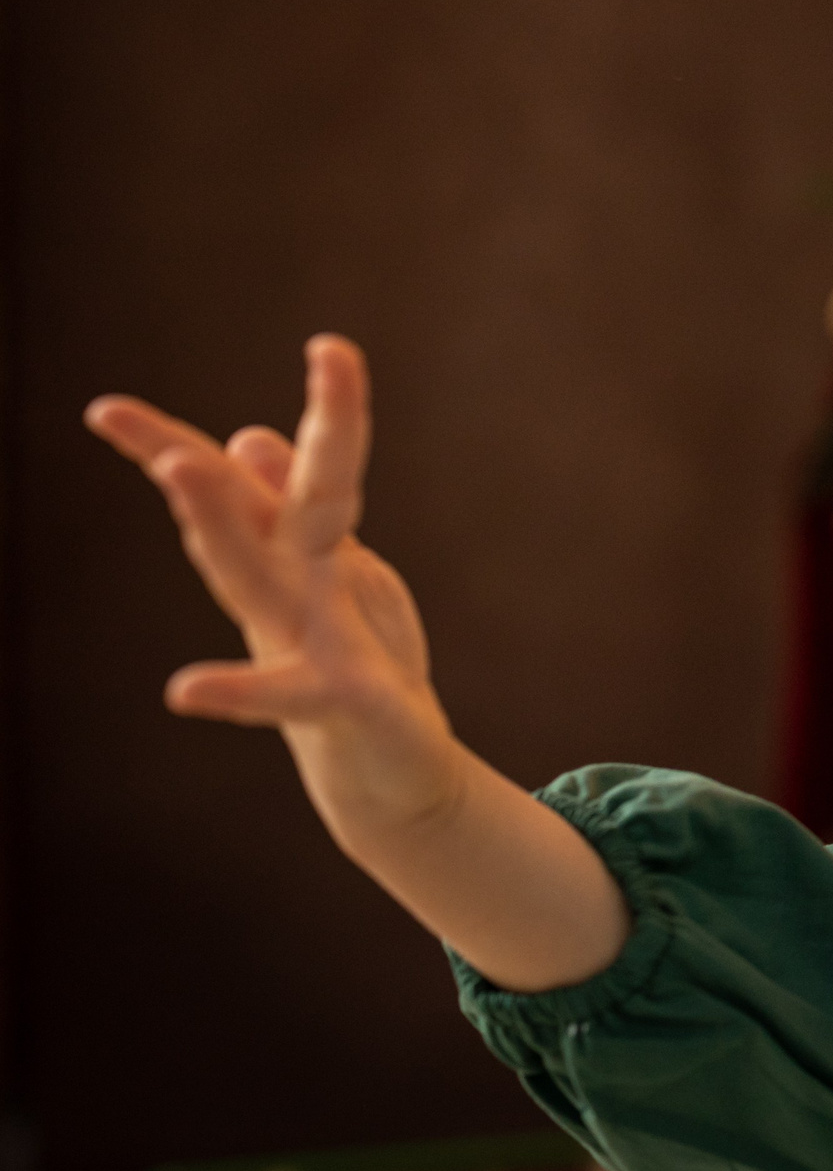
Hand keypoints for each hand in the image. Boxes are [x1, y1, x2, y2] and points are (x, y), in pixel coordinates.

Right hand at [86, 335, 467, 848]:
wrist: (392, 764)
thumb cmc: (363, 655)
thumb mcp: (339, 564)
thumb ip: (297, 502)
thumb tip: (249, 435)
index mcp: (300, 547)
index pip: (235, 478)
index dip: (173, 441)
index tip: (101, 406)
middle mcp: (290, 587)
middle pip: (245, 511)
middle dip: (203, 465)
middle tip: (155, 424)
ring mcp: (308, 641)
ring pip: (255, 578)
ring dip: (218, 525)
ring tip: (178, 471)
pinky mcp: (343, 697)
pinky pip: (290, 690)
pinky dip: (241, 690)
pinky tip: (184, 690)